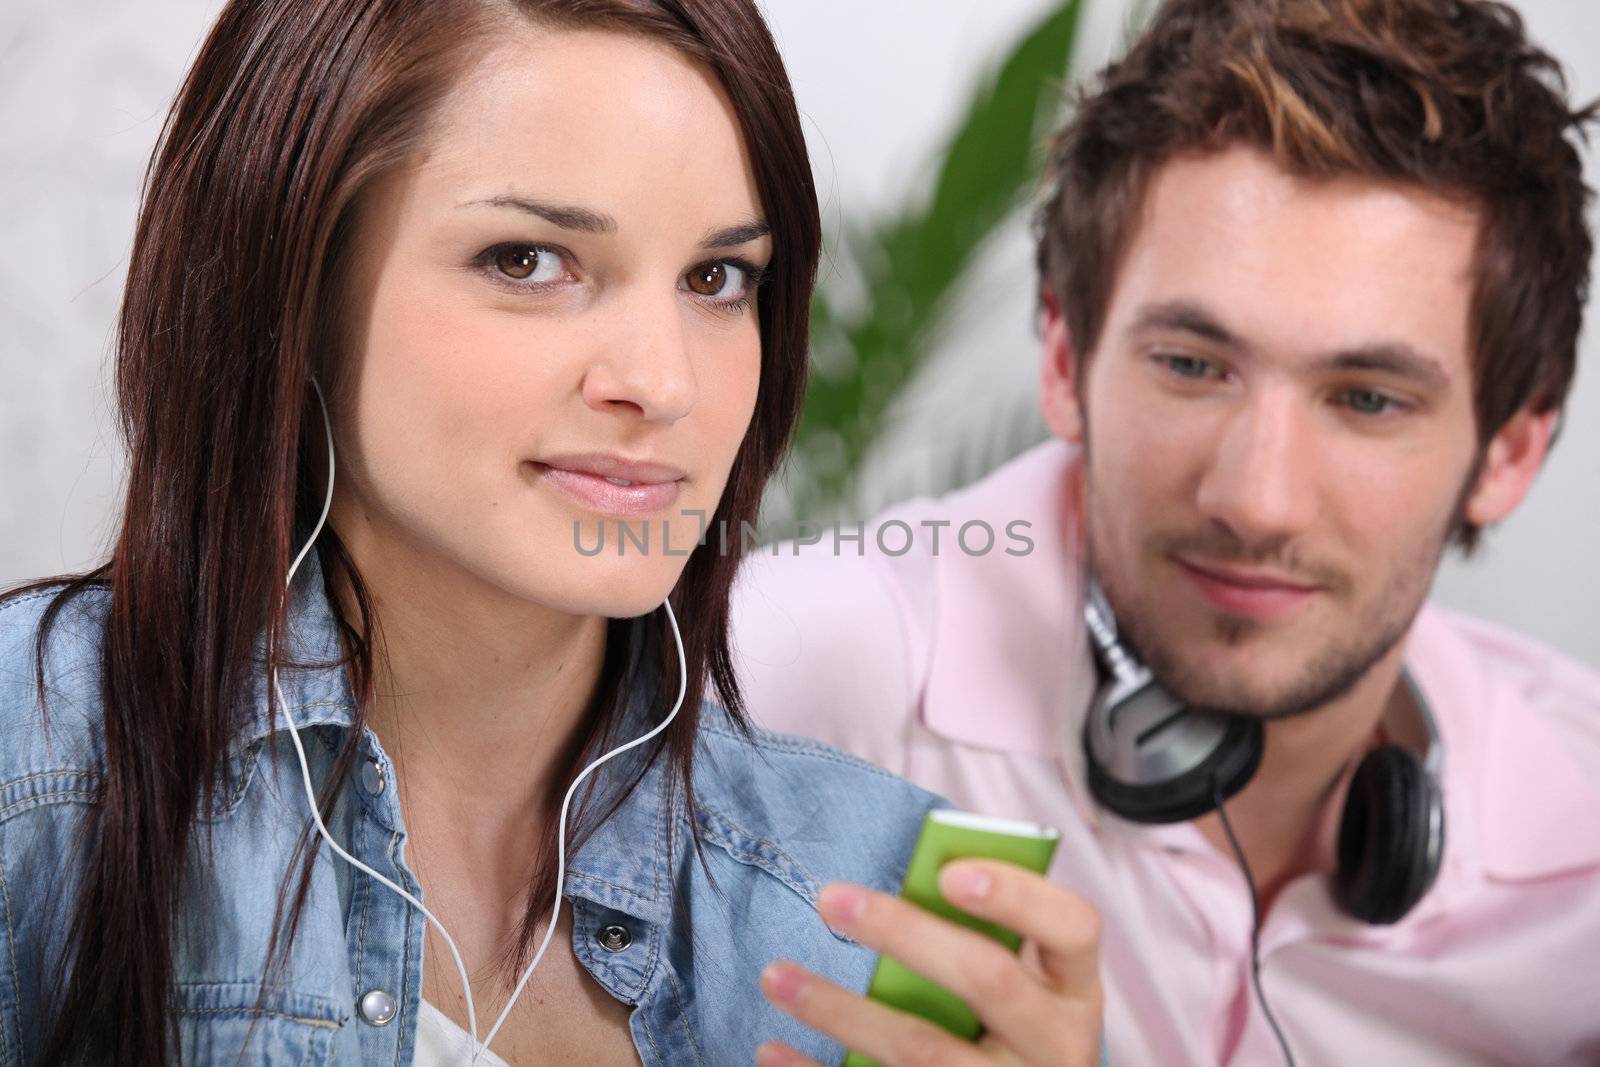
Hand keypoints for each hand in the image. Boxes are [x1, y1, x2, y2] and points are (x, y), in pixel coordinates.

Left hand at [756, 859, 1102, 1066]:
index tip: (949, 872)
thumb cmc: (1009, 1027)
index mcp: (1075, 990)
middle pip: (986, 980)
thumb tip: (913, 879)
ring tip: (775, 976)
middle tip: (828, 896)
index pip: (1073, 927)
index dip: (1017, 895)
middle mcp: (1056, 1046)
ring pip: (923, 1049)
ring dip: (840, 1009)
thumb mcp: (1025, 986)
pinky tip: (774, 1051)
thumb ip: (985, 937)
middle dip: (904, 932)